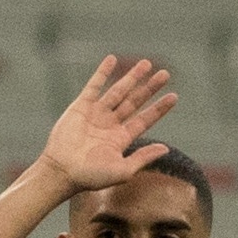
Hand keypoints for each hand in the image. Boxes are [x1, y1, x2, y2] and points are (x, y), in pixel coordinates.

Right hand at [38, 57, 176, 196]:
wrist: (63, 171)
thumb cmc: (92, 177)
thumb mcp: (123, 171)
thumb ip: (143, 157)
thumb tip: (166, 148)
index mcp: (121, 139)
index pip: (145, 120)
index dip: (159, 108)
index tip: (174, 96)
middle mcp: (111, 124)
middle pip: (135, 102)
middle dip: (149, 88)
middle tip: (165, 74)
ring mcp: (96, 113)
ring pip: (118, 90)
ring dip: (132, 77)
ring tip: (146, 64)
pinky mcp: (81, 106)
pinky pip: (94, 85)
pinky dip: (102, 73)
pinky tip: (112, 60)